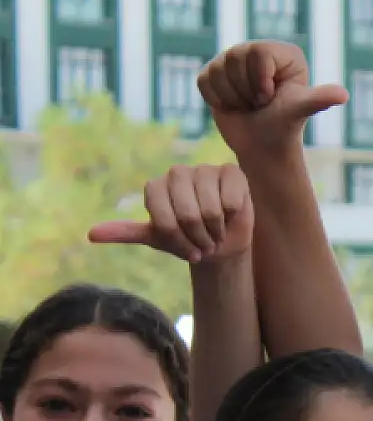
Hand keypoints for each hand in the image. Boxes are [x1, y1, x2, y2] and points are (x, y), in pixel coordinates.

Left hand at [87, 163, 253, 264]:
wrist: (221, 240)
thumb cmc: (187, 238)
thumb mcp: (155, 238)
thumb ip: (124, 232)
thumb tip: (91, 235)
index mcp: (155, 187)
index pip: (165, 220)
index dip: (179, 241)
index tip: (187, 251)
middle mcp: (177, 173)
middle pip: (188, 214)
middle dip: (199, 237)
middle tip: (205, 243)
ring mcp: (204, 169)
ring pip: (211, 208)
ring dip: (217, 229)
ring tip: (216, 231)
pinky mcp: (230, 171)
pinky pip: (230, 198)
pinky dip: (232, 214)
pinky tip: (230, 214)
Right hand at [197, 42, 348, 157]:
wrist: (262, 146)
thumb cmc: (284, 127)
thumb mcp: (299, 110)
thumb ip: (318, 99)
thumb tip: (343, 95)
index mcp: (283, 53)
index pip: (258, 52)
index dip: (260, 80)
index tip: (270, 98)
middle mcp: (259, 50)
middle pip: (234, 57)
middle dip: (246, 90)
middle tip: (260, 104)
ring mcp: (234, 61)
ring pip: (217, 69)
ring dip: (232, 96)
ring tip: (248, 105)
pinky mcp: (214, 73)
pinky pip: (204, 80)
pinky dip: (217, 99)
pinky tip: (233, 107)